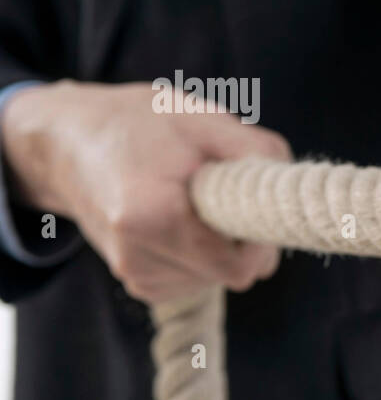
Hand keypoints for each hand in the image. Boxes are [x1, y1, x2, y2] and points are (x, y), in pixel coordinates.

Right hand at [2, 80, 291, 302]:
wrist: (66, 143)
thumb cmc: (138, 124)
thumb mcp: (202, 119)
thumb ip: (257, 153)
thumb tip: (293, 193)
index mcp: (152, 216)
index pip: (237, 266)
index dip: (262, 241)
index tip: (258, 209)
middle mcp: (137, 255)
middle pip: (232, 276)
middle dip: (244, 241)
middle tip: (227, 196)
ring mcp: (134, 273)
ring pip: (216, 280)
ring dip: (222, 248)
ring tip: (195, 202)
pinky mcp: (136, 281)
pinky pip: (195, 280)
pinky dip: (202, 255)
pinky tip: (183, 221)